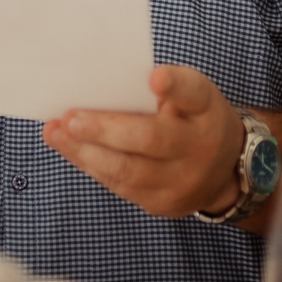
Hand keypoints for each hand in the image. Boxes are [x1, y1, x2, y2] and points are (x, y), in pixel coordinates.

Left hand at [43, 65, 244, 218]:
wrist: (225, 170)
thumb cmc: (194, 119)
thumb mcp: (191, 98)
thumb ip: (160, 90)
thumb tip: (99, 85)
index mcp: (207, 109)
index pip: (193, 94)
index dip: (174, 85)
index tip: (154, 78)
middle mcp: (200, 146)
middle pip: (151, 139)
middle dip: (106, 129)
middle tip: (70, 118)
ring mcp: (182, 180)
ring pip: (128, 170)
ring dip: (85, 152)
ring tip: (56, 134)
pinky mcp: (162, 203)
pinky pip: (121, 186)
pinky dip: (92, 166)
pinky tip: (72, 150)